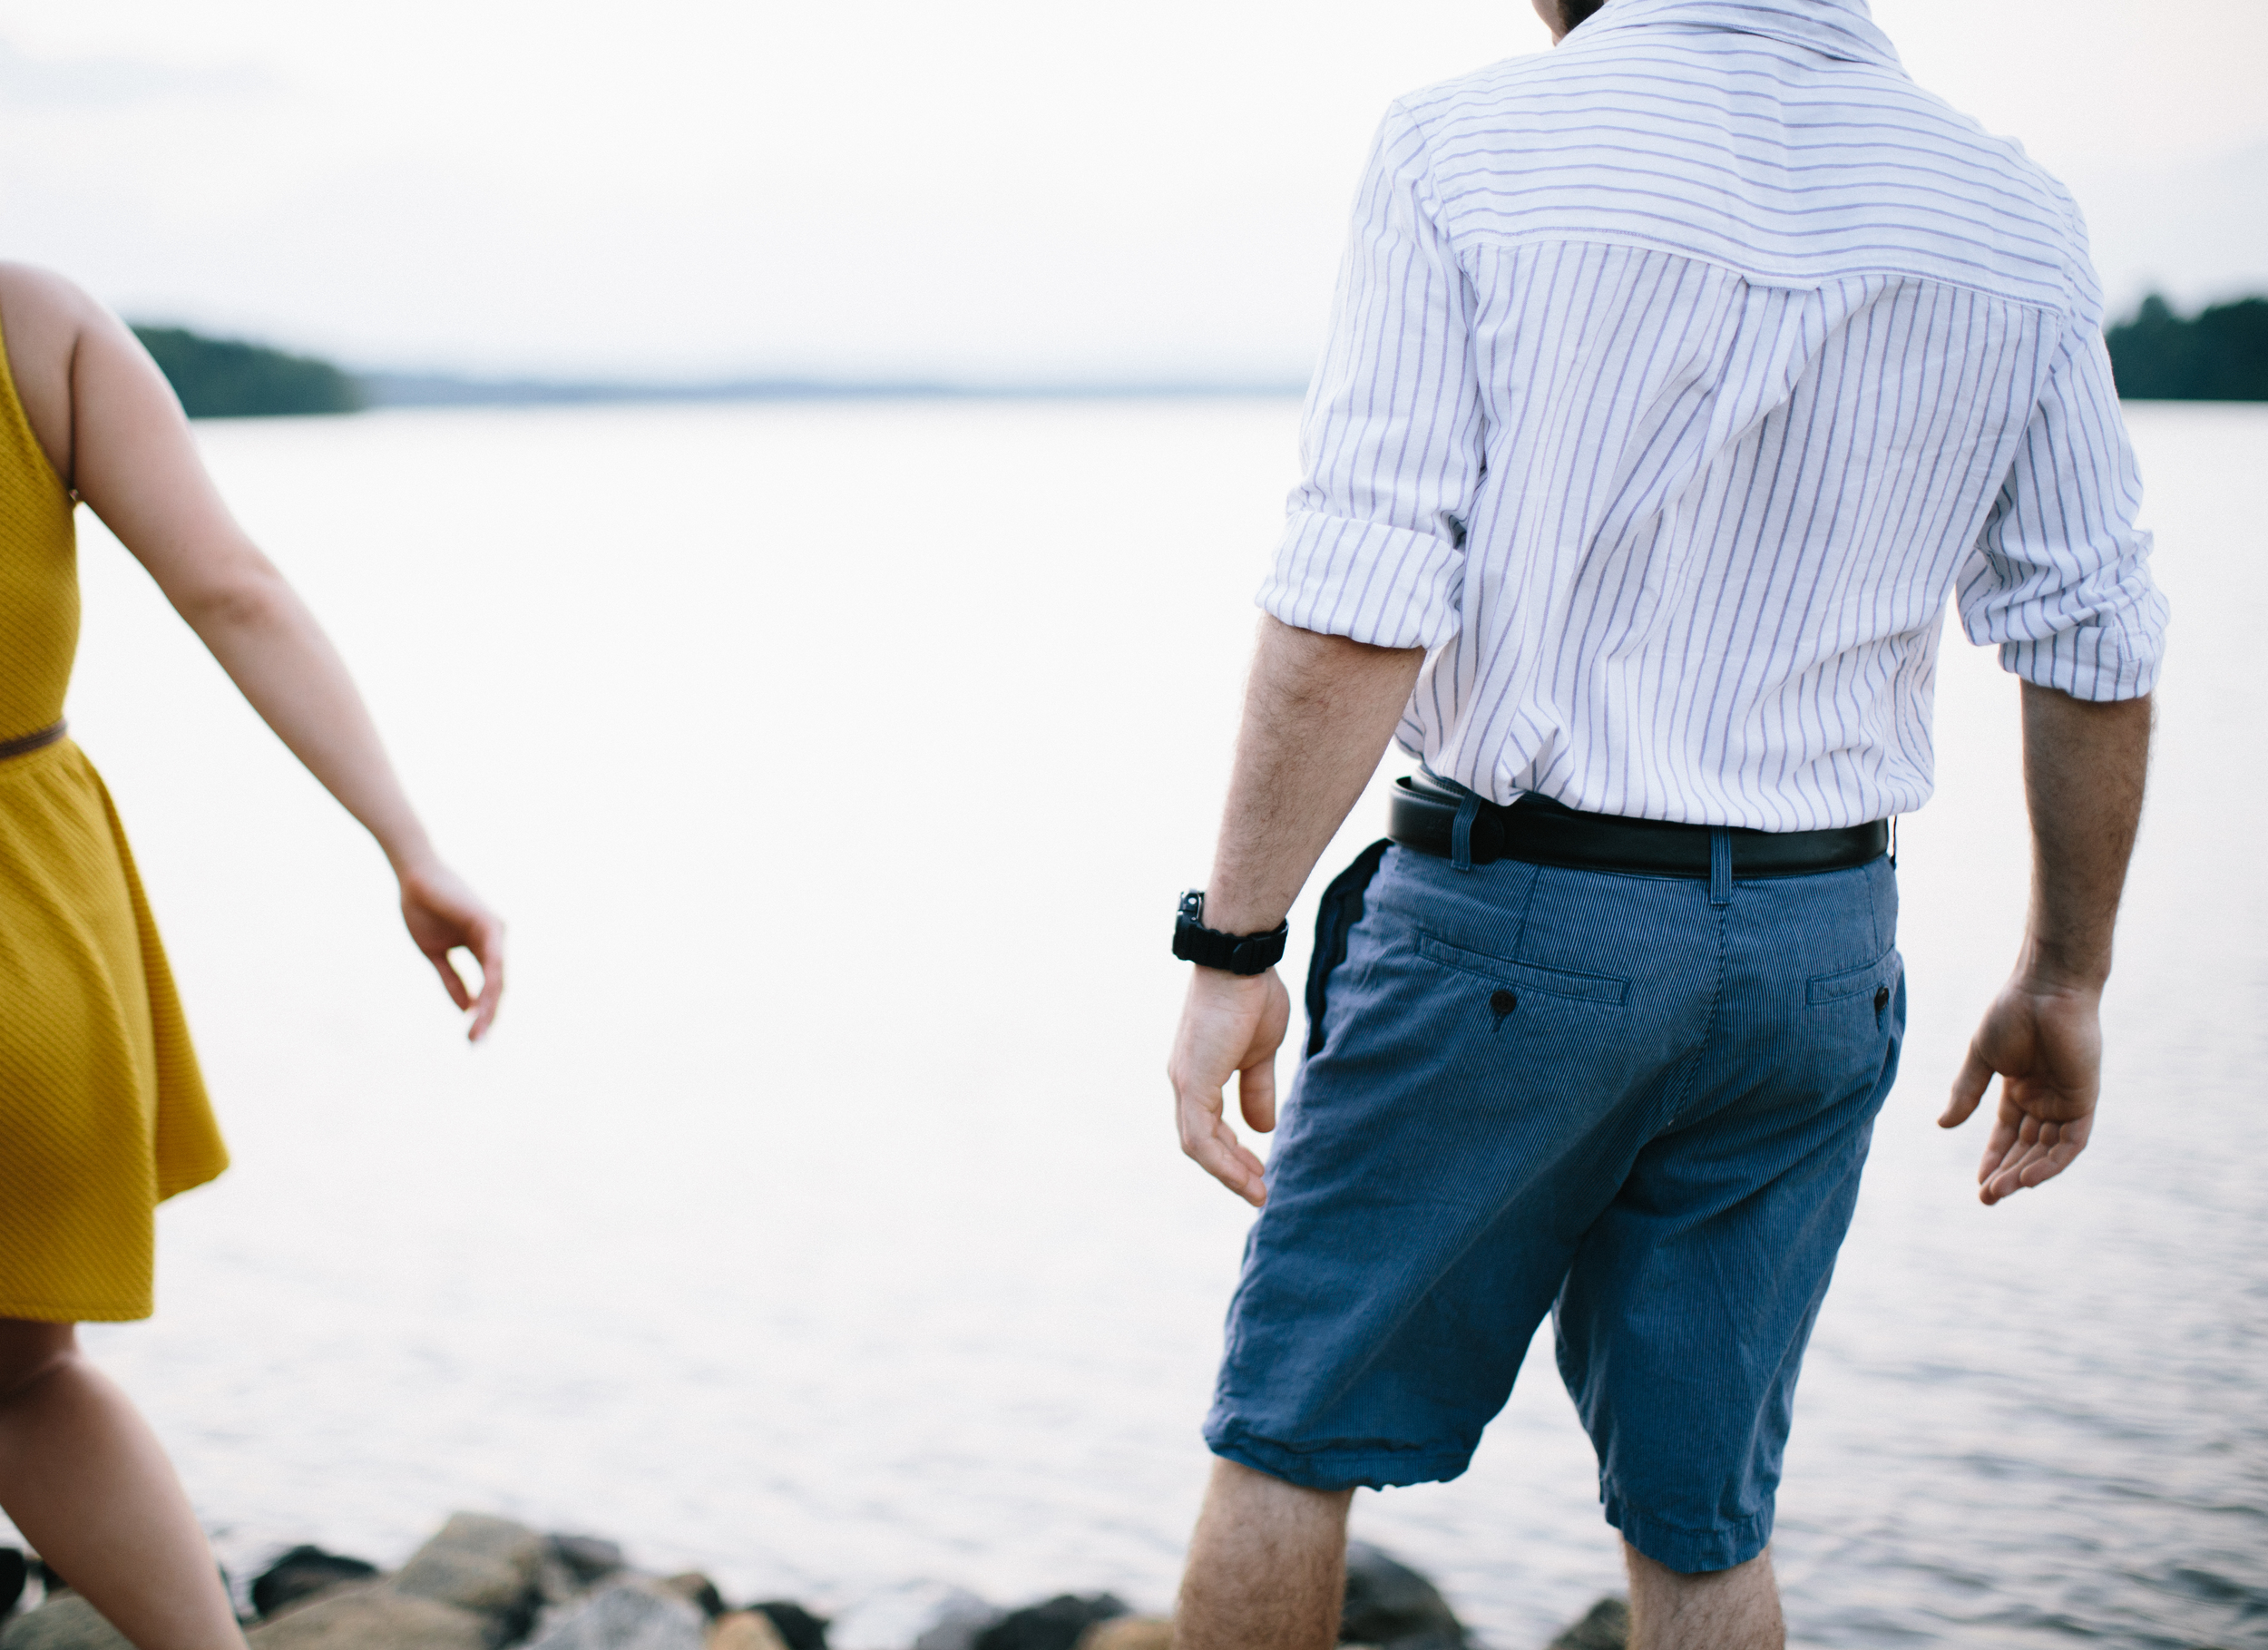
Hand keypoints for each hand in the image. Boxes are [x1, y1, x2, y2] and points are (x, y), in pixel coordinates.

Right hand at [397, 859, 505, 1040]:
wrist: (412, 878)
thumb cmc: (422, 910)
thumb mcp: (435, 954)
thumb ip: (453, 980)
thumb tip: (467, 1010)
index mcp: (483, 947)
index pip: (490, 987)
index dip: (483, 1013)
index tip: (472, 1039)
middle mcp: (495, 941)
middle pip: (498, 987)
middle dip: (488, 1017)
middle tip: (476, 1044)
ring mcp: (496, 932)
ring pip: (499, 979)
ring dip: (490, 1007)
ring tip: (478, 1031)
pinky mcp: (490, 924)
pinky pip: (494, 962)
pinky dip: (490, 985)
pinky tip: (483, 1006)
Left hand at [1167, 966, 1291, 1206]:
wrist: (1241, 961)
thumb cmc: (1251, 995)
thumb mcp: (1260, 1052)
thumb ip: (1257, 1089)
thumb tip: (1263, 1128)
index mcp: (1199, 1072)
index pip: (1207, 1125)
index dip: (1231, 1151)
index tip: (1257, 1169)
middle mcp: (1184, 1079)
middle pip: (1199, 1140)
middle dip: (1229, 1168)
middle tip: (1258, 1188)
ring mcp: (1185, 1081)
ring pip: (1197, 1145)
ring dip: (1227, 1172)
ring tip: (1256, 1191)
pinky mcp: (1192, 1082)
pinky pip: (1201, 1136)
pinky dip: (1222, 1161)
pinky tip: (1244, 1176)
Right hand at [1940, 974, 2101, 1204]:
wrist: (2045, 989)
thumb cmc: (2012, 1013)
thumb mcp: (1982, 1058)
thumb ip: (1966, 1092)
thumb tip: (1943, 1125)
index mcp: (2020, 1089)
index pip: (2008, 1135)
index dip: (1993, 1159)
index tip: (1978, 1185)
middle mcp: (2044, 1099)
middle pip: (2027, 1148)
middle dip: (2007, 1174)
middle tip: (1986, 1198)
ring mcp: (2065, 1100)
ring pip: (2048, 1150)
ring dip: (2026, 1173)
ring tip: (2001, 1190)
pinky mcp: (2083, 1099)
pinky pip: (2071, 1141)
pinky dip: (2052, 1161)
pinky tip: (2029, 1176)